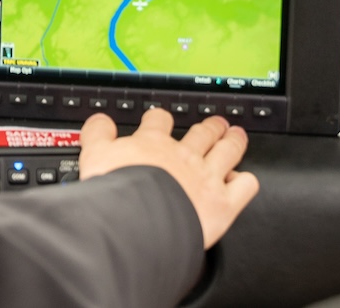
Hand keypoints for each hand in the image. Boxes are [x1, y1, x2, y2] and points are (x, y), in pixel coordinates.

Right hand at [78, 108, 259, 247]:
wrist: (137, 221)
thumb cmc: (116, 194)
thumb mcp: (94, 155)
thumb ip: (97, 135)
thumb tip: (99, 122)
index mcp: (152, 144)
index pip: (160, 122)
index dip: (161, 119)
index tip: (161, 119)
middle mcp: (183, 156)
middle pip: (202, 133)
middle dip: (209, 126)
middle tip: (215, 123)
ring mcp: (206, 178)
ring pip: (227, 151)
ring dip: (233, 141)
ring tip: (236, 136)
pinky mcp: (223, 203)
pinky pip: (244, 186)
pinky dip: (246, 181)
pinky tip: (242, 181)